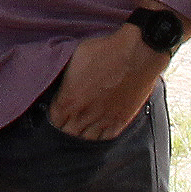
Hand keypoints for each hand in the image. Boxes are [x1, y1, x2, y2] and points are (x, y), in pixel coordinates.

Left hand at [47, 22, 166, 138]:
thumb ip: (66, 79)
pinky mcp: (121, 121)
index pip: (54, 120)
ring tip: (81, 129)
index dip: (54, 117)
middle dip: (65, 129)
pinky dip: (99, 137)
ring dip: (81, 135)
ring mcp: (103, 120)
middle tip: (67, 123)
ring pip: (86, 140)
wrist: (136, 53)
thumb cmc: (105, 51)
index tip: (57, 113)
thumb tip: (63, 85)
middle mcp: (84, 114)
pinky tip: (97, 131)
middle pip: (67, 134)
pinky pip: (105, 138)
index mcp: (69, 99)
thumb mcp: (75, 59)